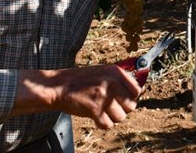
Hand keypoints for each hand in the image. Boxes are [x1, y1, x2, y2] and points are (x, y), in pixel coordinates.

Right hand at [12, 64, 141, 128]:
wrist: (58, 86)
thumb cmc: (80, 80)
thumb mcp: (102, 72)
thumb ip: (119, 80)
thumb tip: (137, 92)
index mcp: (116, 72)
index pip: (137, 90)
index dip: (131, 98)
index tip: (123, 100)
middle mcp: (112, 83)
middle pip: (131, 106)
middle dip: (122, 109)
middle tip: (110, 107)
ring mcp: (104, 96)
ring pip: (120, 117)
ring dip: (111, 117)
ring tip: (101, 111)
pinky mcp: (95, 110)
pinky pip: (108, 124)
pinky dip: (102, 124)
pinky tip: (95, 117)